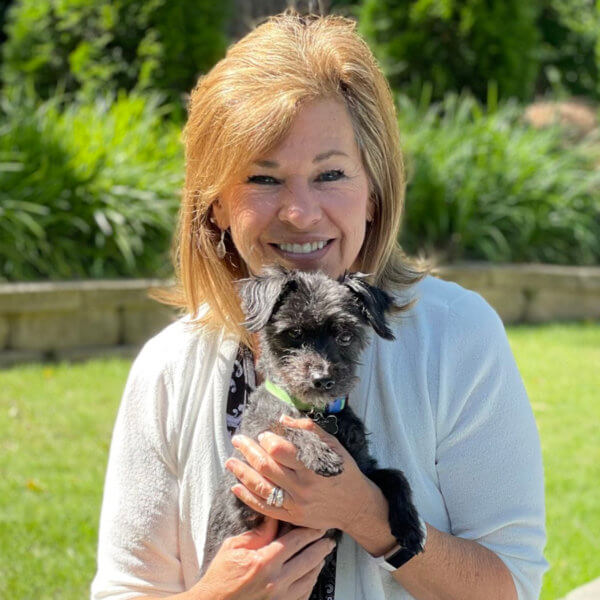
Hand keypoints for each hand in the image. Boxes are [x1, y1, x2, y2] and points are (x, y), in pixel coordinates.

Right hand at [193, 516, 334, 599]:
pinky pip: (304, 595)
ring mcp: (280, 599)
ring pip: (310, 578)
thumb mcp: (234, 547)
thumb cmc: (220, 578)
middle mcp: (275, 582)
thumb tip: (275, 518)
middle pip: (309, 559)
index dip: (310, 531)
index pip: (296, 541)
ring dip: (318, 564)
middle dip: (321, 547)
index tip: (318, 525)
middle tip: (328, 539)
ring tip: (322, 555)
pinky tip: (311, 575)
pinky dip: (310, 583)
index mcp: (264, 562)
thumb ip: (258, 533)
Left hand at [226, 416, 377, 532]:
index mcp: (312, 466)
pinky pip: (264, 507)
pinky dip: (247, 497)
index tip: (263, 434)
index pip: (280, 451)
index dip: (267, 440)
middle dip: (248, 451)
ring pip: (261, 487)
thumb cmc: (343, 471)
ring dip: (242, 473)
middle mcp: (302, 486)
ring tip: (230, 462)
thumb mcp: (333, 445)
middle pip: (266, 467)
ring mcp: (295, 503)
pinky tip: (236, 487)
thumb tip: (283, 419)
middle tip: (238, 440)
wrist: (355, 505)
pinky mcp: (291, 516)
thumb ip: (309, 430)